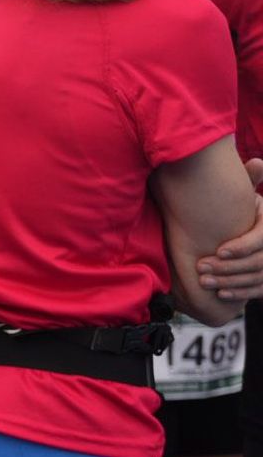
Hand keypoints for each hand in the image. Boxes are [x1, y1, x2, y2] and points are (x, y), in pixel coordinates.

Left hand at [199, 184, 262, 300]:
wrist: (249, 239)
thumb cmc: (246, 214)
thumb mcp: (250, 198)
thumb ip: (251, 181)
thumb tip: (258, 162)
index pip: (261, 239)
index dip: (241, 246)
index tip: (218, 251)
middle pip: (257, 262)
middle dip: (228, 267)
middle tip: (201, 269)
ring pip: (257, 277)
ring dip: (229, 282)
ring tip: (203, 282)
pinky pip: (259, 290)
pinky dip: (241, 294)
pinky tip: (220, 293)